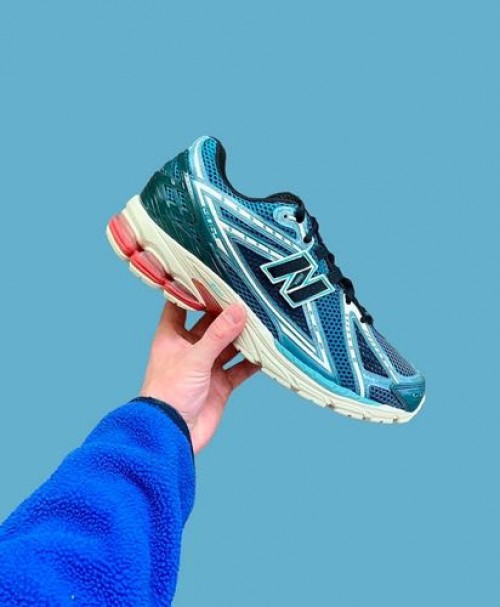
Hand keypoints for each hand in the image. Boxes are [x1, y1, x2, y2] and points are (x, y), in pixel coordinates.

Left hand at [141, 301, 259, 452]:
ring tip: (263, 320)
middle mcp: (189, 349)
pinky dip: (253, 362)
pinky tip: (267, 353)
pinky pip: (239, 369)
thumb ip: (218, 335)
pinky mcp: (220, 385)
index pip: (180, 306)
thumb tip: (238, 310)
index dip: (193, 292)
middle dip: (228, 314)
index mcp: (171, 338)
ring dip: (243, 337)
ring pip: (228, 346)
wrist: (171, 435)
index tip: (212, 275)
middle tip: (248, 296)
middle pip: (210, 324)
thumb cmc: (168, 394)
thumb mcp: (194, 358)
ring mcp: (206, 367)